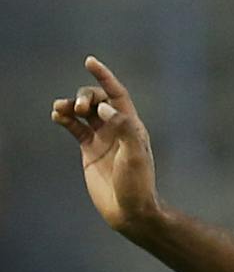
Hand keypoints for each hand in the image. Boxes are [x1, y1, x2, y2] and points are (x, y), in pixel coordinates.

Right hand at [50, 57, 159, 234]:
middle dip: (84, 96)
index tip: (89, 61)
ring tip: (61, 109)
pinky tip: (57, 116)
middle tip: (78, 107)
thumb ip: (123, 128)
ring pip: (82, 112)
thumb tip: (105, 108)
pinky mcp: (89, 150)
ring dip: (70, 105)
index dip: (104, 76)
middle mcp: (116, 128)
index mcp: (131, 126)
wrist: (129, 210)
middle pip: (96, 99)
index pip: (116, 94)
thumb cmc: (137, 184)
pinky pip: (74, 127)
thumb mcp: (134, 155)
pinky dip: (64, 119)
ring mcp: (102, 138)